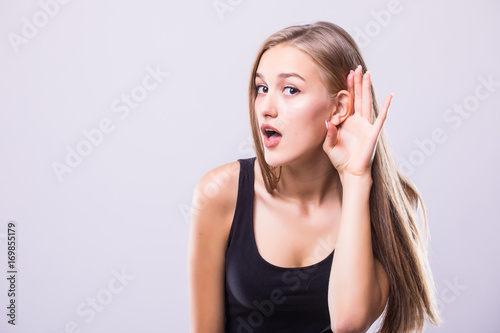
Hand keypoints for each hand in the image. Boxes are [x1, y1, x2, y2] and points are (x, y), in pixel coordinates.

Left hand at [323, 65, 392, 179]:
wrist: (351, 172)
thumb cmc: (340, 159)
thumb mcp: (329, 146)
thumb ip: (329, 134)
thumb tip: (327, 122)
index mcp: (346, 122)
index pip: (347, 101)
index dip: (347, 88)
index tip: (345, 73)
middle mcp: (356, 121)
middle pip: (357, 97)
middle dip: (357, 82)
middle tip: (357, 67)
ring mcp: (366, 125)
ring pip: (367, 102)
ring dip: (367, 88)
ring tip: (368, 74)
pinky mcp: (373, 132)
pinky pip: (380, 118)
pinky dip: (385, 107)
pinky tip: (389, 96)